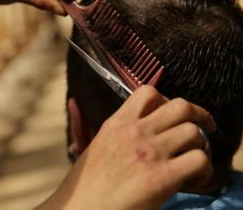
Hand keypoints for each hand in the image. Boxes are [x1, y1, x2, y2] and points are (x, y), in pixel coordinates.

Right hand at [38, 86, 215, 209]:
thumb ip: (82, 122)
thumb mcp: (86, 147)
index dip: (168, 101)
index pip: (149, 92)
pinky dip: (203, 171)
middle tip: (205, 127)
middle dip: (199, 115)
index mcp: (116, 123)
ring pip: (194, 132)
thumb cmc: (84, 184)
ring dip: (201, 147)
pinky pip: (200, 161)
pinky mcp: (162, 177)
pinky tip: (190, 181)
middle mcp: (135, 132)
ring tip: (192, 162)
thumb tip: (73, 102)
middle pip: (181, 106)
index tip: (172, 116)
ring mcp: (149, 153)